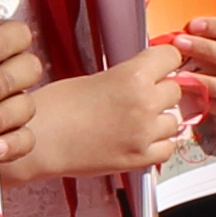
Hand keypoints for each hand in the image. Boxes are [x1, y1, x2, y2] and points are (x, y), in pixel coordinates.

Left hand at [0, 16, 50, 166]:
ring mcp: (15, 109)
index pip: (17, 35)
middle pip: (28, 67)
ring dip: (6, 114)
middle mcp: (9, 77)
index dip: (5, 41)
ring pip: (26, 105)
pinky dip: (11, 144)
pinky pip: (25, 139)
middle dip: (6, 79)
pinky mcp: (15, 140)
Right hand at [10, 44, 190, 182]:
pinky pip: (168, 147)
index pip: (172, 58)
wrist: (39, 140)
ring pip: (174, 120)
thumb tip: (148, 77)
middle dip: (161, 91)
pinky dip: (158, 143)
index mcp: (132, 76)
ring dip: (160, 119)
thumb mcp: (96, 77)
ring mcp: (144, 133)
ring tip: (135, 120)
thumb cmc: (56, 108)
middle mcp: (144, 103)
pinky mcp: (140, 158)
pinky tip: (140, 139)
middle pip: (176, 89)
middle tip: (141, 96)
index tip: (160, 65)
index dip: (164, 61)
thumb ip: (127, 77)